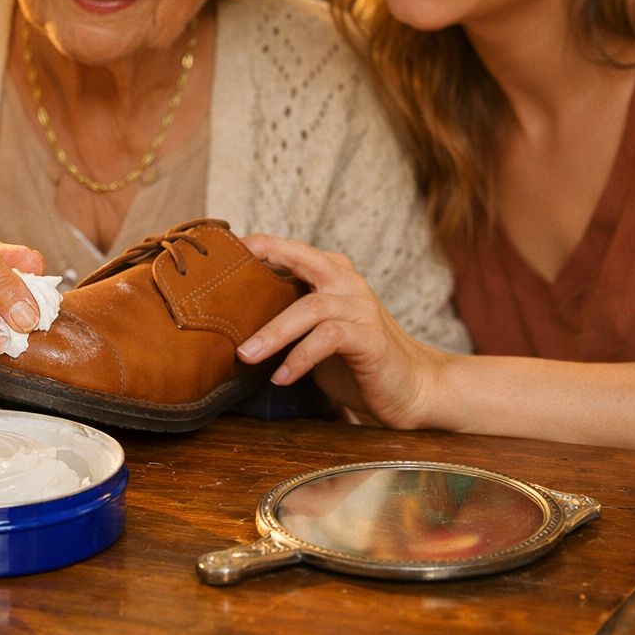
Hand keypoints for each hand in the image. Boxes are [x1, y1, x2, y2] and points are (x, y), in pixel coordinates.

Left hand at [235, 234, 443, 428]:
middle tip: (224, 277)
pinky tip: (281, 378)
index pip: (291, 250)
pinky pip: (329, 339)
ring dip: (273, 332)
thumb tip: (230, 321)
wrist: (413, 388)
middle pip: (302, 259)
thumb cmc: (356, 362)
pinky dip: (300, 358)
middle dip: (264, 259)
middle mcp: (347, 283)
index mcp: (333, 274)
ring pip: (310, 307)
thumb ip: (286, 318)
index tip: (221, 253)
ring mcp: (361, 308)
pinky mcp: (370, 338)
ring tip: (245, 355)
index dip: (257, 246)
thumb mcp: (314, 334)